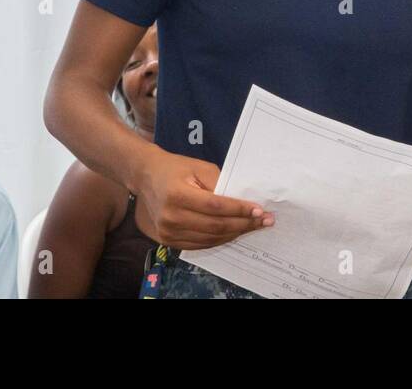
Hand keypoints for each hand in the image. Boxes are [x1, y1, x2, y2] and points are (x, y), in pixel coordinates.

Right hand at [133, 148, 273, 248]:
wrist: (147, 177)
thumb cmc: (176, 168)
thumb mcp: (199, 167)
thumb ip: (220, 183)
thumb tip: (243, 201)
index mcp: (177, 195)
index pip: (215, 206)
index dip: (239, 210)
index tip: (260, 210)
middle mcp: (170, 217)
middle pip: (214, 226)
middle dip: (244, 224)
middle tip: (265, 221)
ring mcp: (168, 232)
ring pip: (210, 238)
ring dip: (235, 233)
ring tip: (254, 227)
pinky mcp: (168, 240)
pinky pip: (200, 244)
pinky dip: (220, 239)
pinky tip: (235, 232)